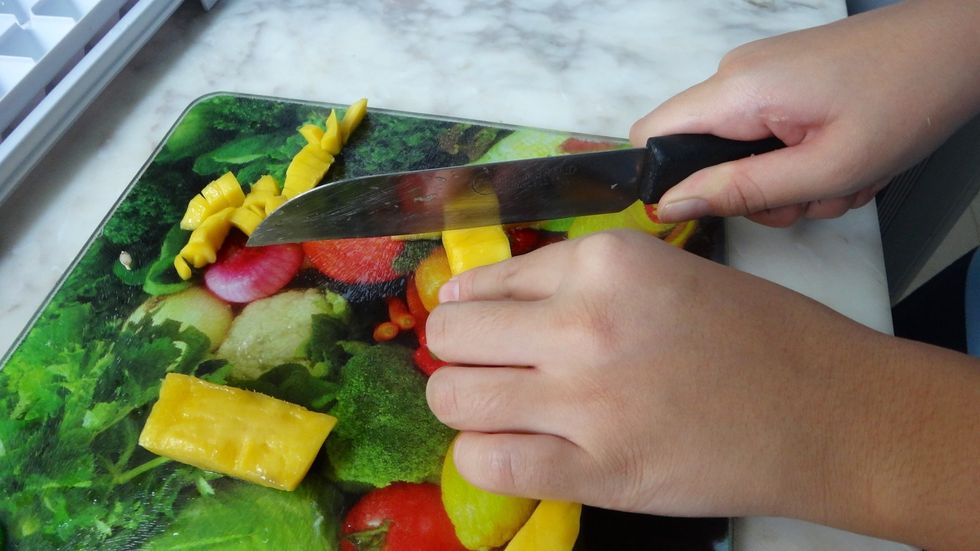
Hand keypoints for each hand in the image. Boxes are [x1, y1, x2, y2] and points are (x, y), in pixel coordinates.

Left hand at [424, 231, 979, 549]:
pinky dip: (487, 458)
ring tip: (505, 411)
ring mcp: (587, 400)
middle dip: (459, 355)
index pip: (482, 282)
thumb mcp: (661, 273)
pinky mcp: (599, 470)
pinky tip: (521, 450)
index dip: (474, 310)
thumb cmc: (758, 335)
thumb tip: (478, 296)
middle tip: (491, 370)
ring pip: (452, 399)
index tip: (483, 329)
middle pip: (449, 337)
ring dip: (466, 406)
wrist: (831, 412)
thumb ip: (572, 280)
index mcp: (602, 261)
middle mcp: (584, 322)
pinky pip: (485, 463)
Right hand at [632, 0, 979, 225]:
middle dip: (750, 193)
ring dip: (785, 182)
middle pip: (701, 153)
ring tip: (839, 179)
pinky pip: (766, 135)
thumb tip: (670, 204)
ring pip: (739, 151)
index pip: (650, 135)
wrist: (958, 46)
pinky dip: (798, 160)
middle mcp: (738, 76)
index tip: (709, 210)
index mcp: (738, 90)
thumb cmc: (906, 99)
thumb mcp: (825, 168)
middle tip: (806, 199)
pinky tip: (842, 158)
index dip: (664, 180)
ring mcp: (761, 75)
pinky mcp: (783, 80)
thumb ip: (741, 191)